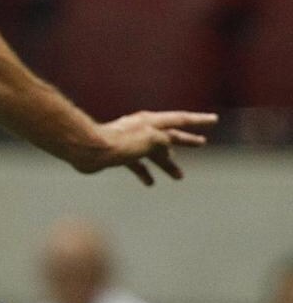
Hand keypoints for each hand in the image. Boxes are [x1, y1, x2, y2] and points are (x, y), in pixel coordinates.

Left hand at [70, 111, 217, 184]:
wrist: (88, 150)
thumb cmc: (119, 142)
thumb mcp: (150, 139)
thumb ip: (164, 141)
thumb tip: (167, 149)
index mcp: (151, 122)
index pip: (180, 119)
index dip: (198, 120)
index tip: (213, 119)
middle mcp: (142, 130)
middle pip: (168, 136)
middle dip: (185, 140)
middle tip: (202, 142)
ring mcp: (130, 142)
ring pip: (154, 153)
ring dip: (167, 163)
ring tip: (179, 176)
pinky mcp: (118, 155)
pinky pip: (137, 164)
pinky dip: (145, 172)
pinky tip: (150, 183)